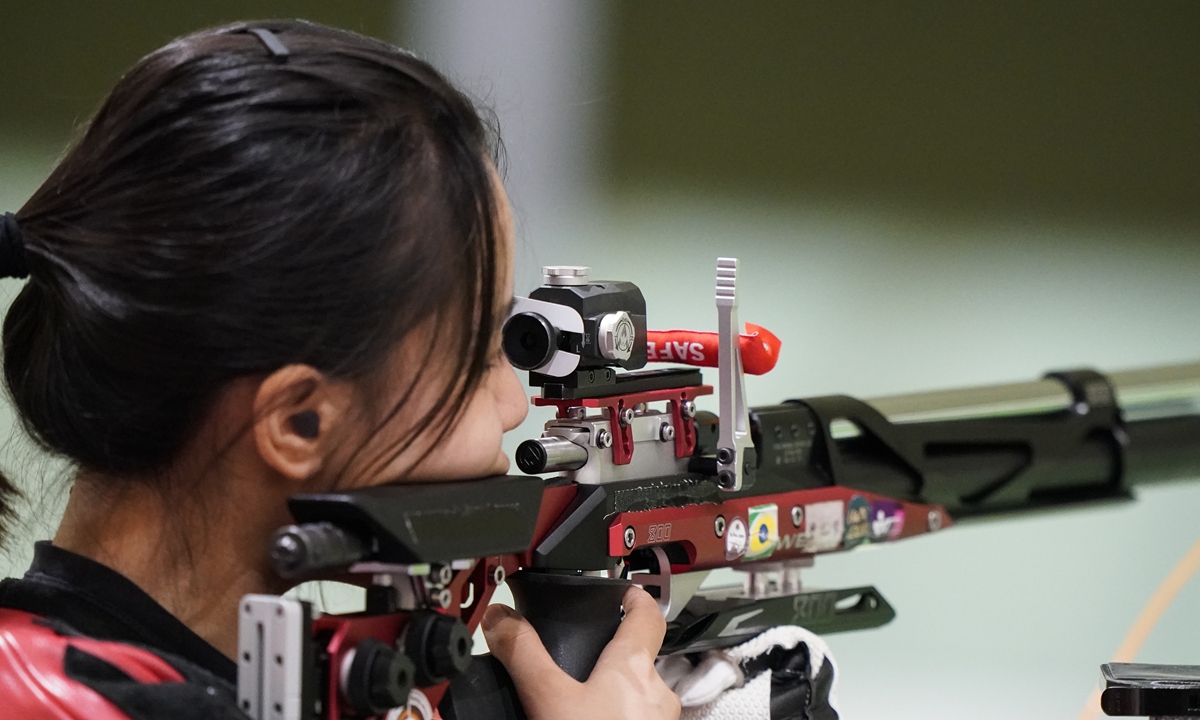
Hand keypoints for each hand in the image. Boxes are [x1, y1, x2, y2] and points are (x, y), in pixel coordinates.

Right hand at [481, 586, 680, 719]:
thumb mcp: (546, 698)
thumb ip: (523, 654)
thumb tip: (500, 618)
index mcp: (635, 666)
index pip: (648, 613)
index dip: (633, 598)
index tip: (621, 592)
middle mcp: (658, 693)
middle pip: (637, 658)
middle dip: (607, 656)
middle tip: (576, 656)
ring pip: (634, 695)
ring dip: (608, 694)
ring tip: (573, 701)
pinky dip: (611, 718)